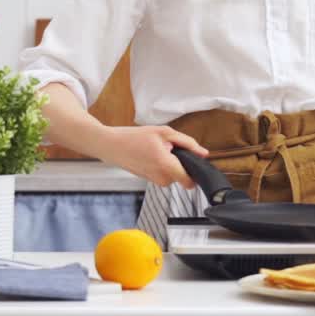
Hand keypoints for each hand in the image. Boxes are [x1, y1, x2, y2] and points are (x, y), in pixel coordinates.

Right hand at [94, 125, 209, 188]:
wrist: (111, 145)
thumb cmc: (134, 137)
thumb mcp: (164, 132)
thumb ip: (187, 143)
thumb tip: (203, 153)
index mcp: (165, 166)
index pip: (190, 182)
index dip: (196, 172)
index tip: (194, 162)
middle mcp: (161, 178)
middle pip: (183, 176)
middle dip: (181, 162)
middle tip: (169, 148)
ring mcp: (154, 181)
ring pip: (174, 175)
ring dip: (171, 163)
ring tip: (158, 149)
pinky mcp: (149, 180)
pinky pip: (164, 174)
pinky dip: (163, 165)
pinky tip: (152, 154)